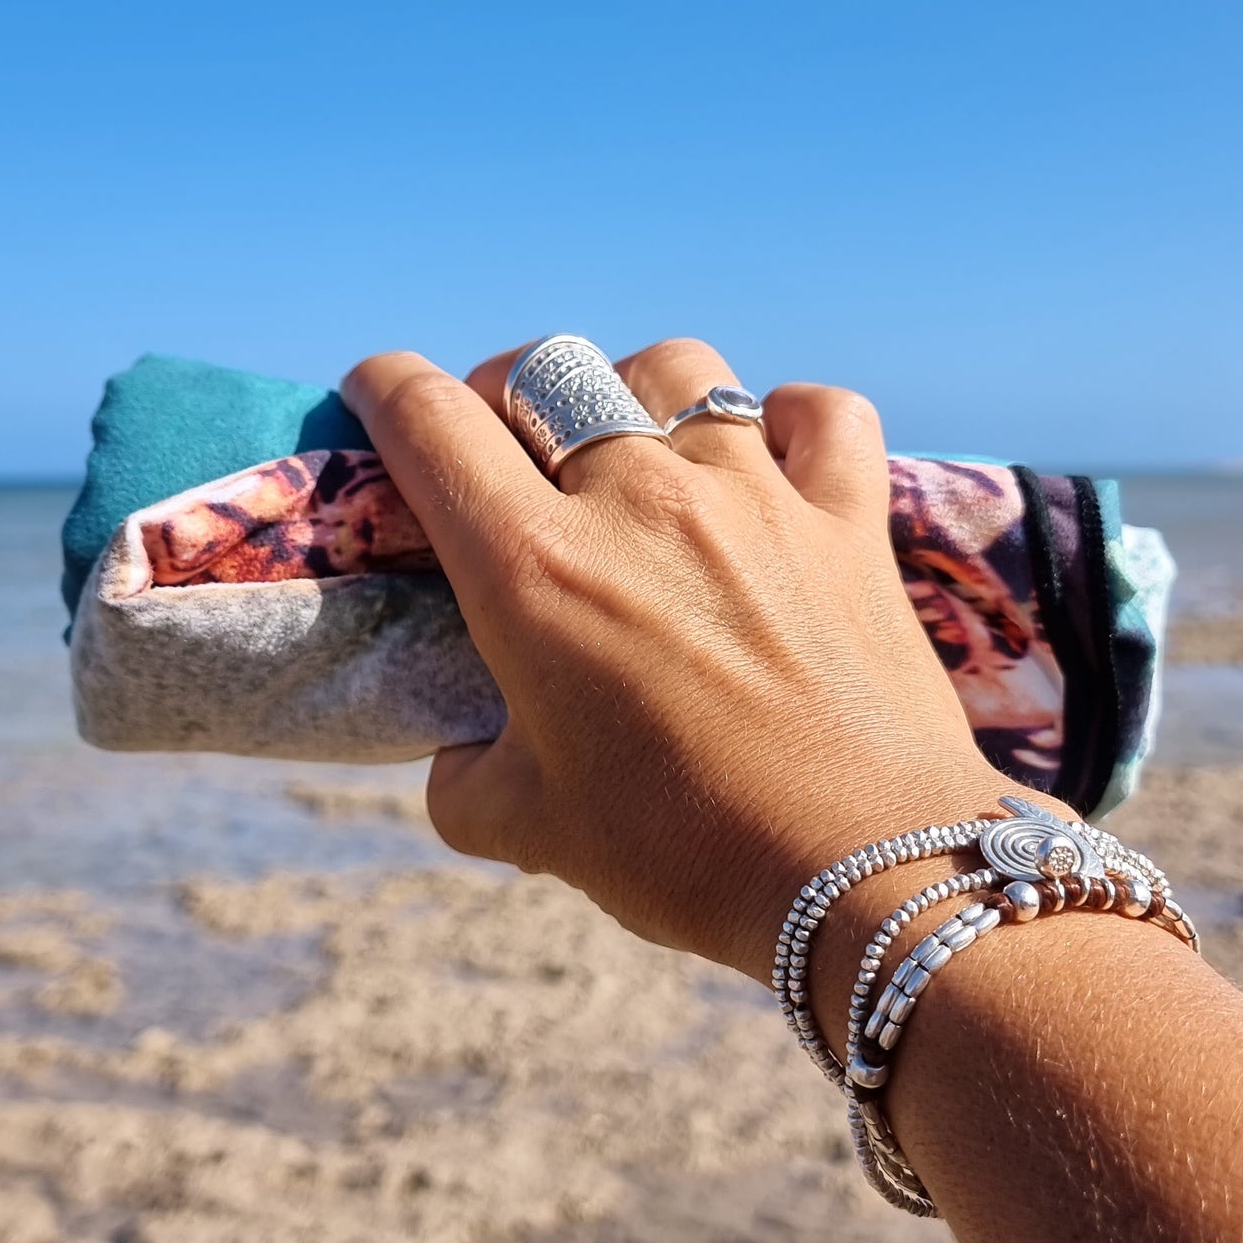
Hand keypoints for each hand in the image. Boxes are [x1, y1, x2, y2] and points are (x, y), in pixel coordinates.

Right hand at [338, 336, 1014, 985]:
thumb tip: (459, 752)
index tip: (376, 399)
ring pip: (675, 370)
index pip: (427, 418)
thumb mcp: (529, 830)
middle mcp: (637, 500)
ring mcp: (754, 497)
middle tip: (503, 450)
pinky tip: (773, 456)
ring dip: (634, 392)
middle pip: (543, 374)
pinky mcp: (849, 520)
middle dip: (500, 395)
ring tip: (632, 444)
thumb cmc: (684, 853)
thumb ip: (463, 776)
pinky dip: (790, 419)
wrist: (865, 872)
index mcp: (533, 567)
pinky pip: (821, 413)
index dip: (383, 389)